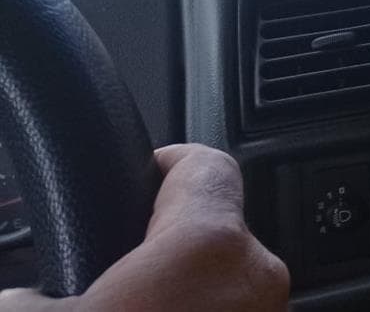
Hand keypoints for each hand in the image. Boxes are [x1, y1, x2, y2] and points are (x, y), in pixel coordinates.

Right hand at [0, 144, 287, 310]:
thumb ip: (29, 294)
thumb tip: (18, 295)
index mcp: (208, 246)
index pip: (206, 165)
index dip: (169, 162)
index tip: (146, 170)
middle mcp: (256, 277)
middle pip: (210, 232)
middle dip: (164, 250)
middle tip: (116, 275)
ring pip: (224, 282)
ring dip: (184, 292)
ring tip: (134, 307)